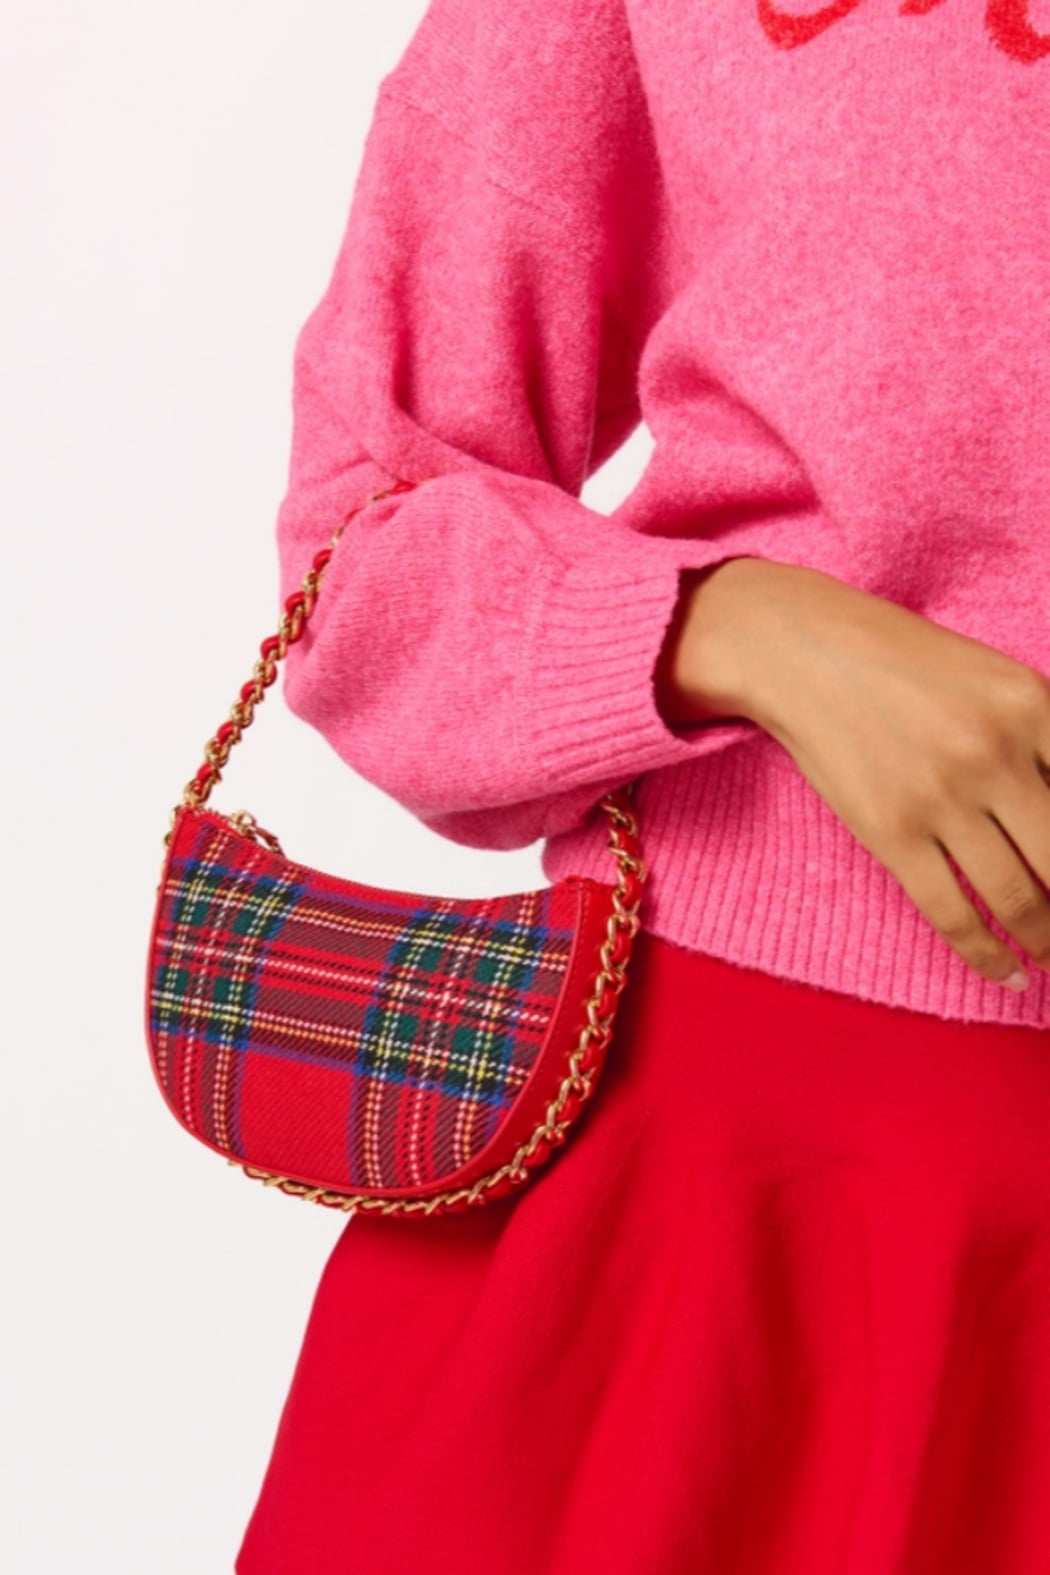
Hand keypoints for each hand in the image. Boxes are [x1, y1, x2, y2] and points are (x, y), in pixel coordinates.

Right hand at [658, 557, 1049, 990]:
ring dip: (1046, 939)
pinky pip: (953, 912)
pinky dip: (986, 954)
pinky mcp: (893, 832)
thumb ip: (1041, 737)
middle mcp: (995, 752)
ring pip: (1019, 897)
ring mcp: (942, 796)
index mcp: (1032, 703)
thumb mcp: (993, 677)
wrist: (801, 650)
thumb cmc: (898, 659)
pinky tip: (1007, 972)